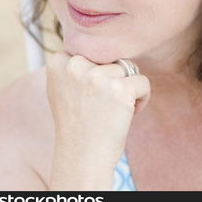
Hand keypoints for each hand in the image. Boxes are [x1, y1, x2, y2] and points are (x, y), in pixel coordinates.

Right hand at [46, 50, 150, 165]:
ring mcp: (97, 76)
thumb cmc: (77, 124)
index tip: (88, 95)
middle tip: (101, 105)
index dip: (96, 72)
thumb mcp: (63, 87)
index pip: (92, 50)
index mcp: (58, 62)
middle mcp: (75, 65)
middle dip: (113, 79)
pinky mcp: (120, 89)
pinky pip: (143, 82)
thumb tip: (94, 43)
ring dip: (127, 88)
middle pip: (111, 58)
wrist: (83, 158)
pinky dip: (142, 98)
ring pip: (128, 69)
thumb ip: (73, 64)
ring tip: (112, 110)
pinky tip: (128, 114)